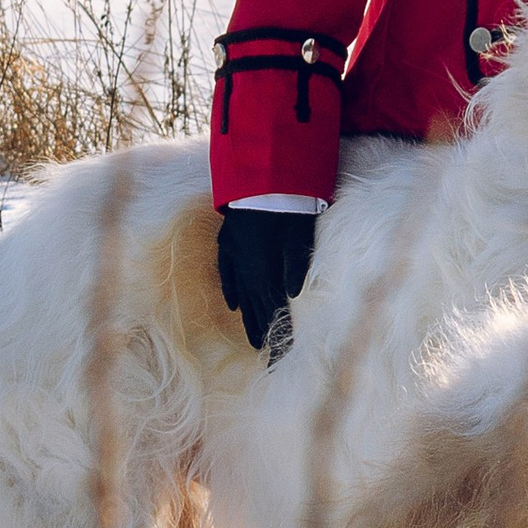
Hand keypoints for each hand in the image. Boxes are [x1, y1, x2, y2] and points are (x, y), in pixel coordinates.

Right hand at [216, 205, 317, 353]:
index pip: (272, 307)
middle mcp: (245, 263)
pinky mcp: (228, 239)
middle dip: (265, 334)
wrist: (259, 169)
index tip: (283, 356)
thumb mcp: (300, 229)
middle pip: (257, 305)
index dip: (279, 332)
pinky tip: (234, 305)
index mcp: (264, 264)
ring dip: (250, 318)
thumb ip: (295, 261)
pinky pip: (228, 271)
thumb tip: (291, 293)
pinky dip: (231, 289)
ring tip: (255, 342)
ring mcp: (234, 251)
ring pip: (242, 293)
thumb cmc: (288, 197)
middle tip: (271, 358)